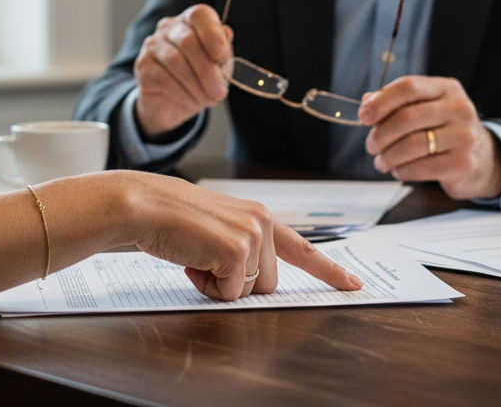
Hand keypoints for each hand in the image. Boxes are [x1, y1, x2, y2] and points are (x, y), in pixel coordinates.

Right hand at [123, 173, 363, 299]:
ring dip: (221, 285)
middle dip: (236, 282)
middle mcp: (263, 222)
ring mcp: (253, 236)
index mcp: (259, 215)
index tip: (354, 284)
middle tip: (205, 258)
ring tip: (197, 256)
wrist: (146, 205)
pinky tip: (192, 260)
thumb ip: (244, 247)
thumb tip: (253, 280)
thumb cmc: (174, 220)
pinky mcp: (238, 252)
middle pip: (268, 284)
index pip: (302, 248)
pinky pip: (230, 295)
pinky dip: (207, 286)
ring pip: (251, 292)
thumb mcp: (218, 228)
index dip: (329, 270)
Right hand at [133, 5, 233, 138]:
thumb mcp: (219, 66)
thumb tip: (226, 32)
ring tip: (207, 99)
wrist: (172, 104)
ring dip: (197, 85)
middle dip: (207, 70)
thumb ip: (223, 50)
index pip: (199, 14)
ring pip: (176, 61)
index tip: (221, 56)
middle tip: (219, 92)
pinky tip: (191, 101)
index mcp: (191, 21)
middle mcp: (168, 28)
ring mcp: (152, 45)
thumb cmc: (200, 78)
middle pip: (188, 41)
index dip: (212, 33)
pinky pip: (164, 78)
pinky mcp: (142, 65)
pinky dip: (183, 93)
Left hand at [357, 75, 500, 200]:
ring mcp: (465, 135)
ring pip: (412, 145)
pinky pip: (422, 167)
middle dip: (380, 134)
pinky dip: (403, 171)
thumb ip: (396, 103)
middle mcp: (459, 108)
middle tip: (370, 146)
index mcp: (446, 88)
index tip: (363, 116)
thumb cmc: (444, 128)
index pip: (408, 87)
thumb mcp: (425, 107)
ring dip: (388, 156)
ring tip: (381, 161)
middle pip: (407, 117)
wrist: (484, 157)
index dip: (381, 101)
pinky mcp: (465, 162)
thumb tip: (366, 102)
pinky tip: (397, 170)